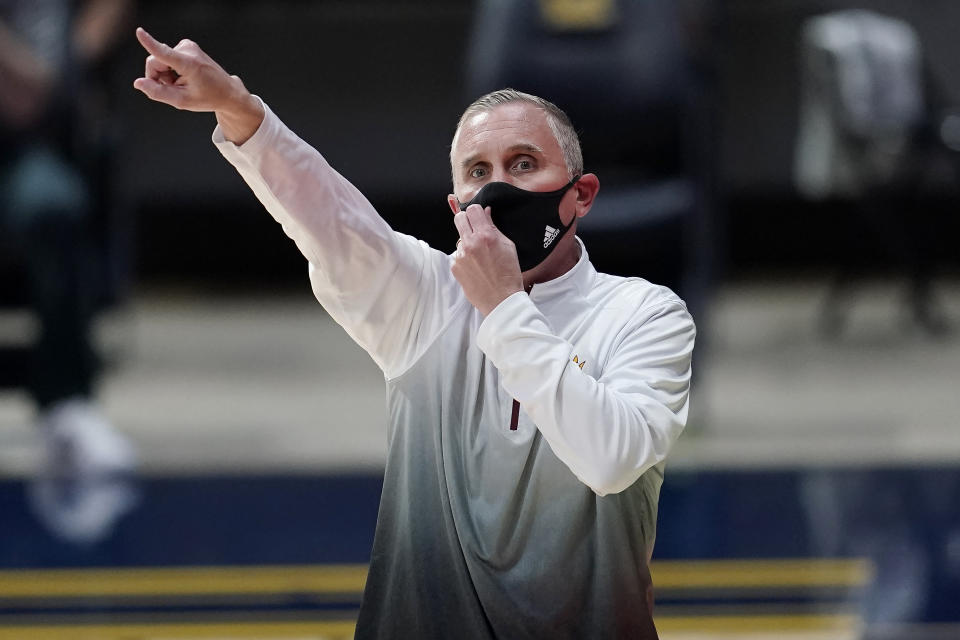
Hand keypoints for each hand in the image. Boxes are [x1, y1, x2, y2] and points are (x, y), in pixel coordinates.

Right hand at [132, 27, 262, 142]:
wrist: (227, 91)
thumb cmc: (207, 98)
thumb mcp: (182, 101)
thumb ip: (158, 93)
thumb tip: (138, 83)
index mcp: (189, 64)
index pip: (165, 54)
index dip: (150, 43)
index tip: (139, 32)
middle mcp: (188, 50)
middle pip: (154, 62)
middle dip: (158, 77)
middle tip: (176, 88)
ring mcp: (187, 45)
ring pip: (159, 60)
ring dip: (166, 74)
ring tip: (183, 83)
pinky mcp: (186, 45)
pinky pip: (166, 57)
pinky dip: (171, 69)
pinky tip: (184, 76)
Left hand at [451, 205, 523, 315]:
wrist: (501, 299)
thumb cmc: (509, 274)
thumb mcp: (508, 246)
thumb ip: (494, 227)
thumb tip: (486, 213)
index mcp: (486, 236)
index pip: (473, 209)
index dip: (477, 211)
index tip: (480, 217)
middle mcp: (470, 244)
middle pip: (459, 218)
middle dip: (467, 220)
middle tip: (475, 228)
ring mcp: (460, 256)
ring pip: (459, 238)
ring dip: (467, 242)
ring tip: (480, 256)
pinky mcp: (455, 267)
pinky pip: (458, 255)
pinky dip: (465, 258)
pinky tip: (476, 267)